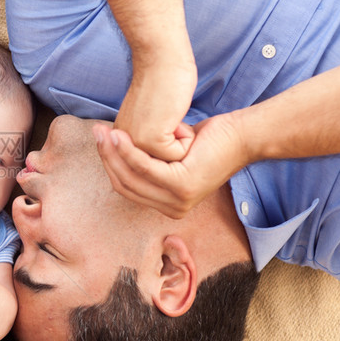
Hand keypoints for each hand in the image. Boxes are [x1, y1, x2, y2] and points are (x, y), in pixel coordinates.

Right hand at [94, 112, 249, 217]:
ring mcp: (178, 200)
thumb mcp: (172, 155)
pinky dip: (129, 151)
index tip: (101, 141)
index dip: (110, 164)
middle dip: (107, 157)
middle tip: (97, 133)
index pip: (127, 187)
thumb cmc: (209, 140)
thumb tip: (120, 151)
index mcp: (168, 204)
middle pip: (126, 184)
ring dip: (114, 153)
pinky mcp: (182, 186)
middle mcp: (172, 208)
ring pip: (132, 176)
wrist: (242, 136)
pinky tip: (120, 135)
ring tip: (104, 132)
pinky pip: (146, 168)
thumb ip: (150, 160)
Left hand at [115, 54, 196, 161]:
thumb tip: (160, 163)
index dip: (169, 149)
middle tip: (169, 120)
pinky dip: (187, 136)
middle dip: (175, 148)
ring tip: (171, 119)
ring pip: (172, 163)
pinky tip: (175, 116)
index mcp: (122, 142)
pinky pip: (179, 154)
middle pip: (162, 168)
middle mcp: (123, 148)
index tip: (166, 123)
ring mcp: (135, 146)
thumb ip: (149, 140)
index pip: (152, 166)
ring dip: (181, 142)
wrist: (162, 60)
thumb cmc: (164, 85)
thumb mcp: (152, 119)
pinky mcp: (150, 140)